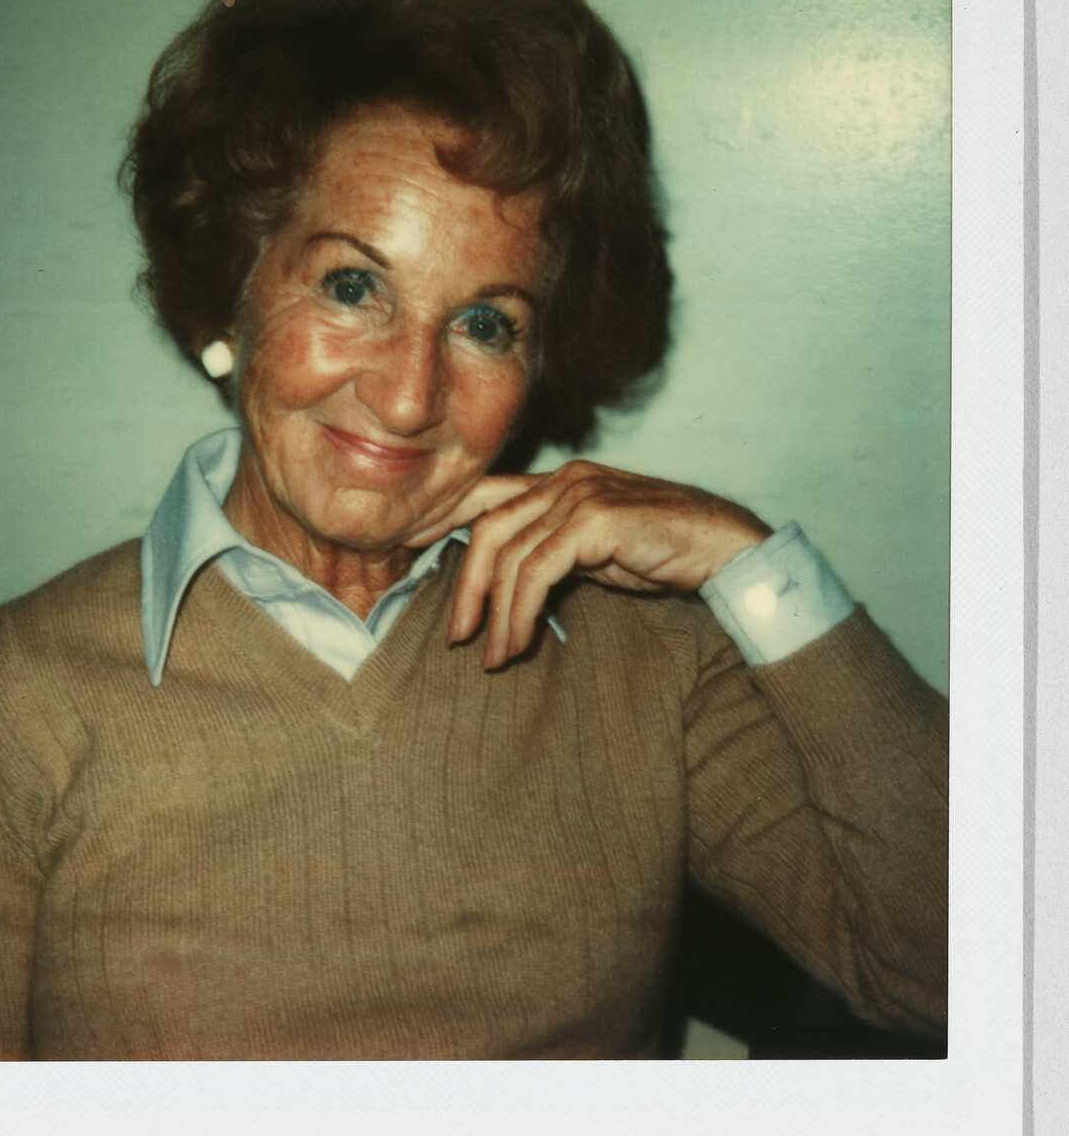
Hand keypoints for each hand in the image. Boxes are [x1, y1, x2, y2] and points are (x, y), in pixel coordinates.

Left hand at [407, 460, 770, 668]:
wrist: (727, 549)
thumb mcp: (596, 553)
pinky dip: (520, 611)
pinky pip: (537, 569)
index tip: (408, 548)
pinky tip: (519, 643)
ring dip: (493, 612)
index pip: (485, 494)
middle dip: (463, 585)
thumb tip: (507, 589)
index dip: (442, 517)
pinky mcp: (596, 518)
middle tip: (456, 636)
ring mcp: (580, 493)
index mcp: (560, 482)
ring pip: (507, 552)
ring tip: (491, 655)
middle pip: (486, 526)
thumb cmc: (664, 554)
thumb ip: (552, 556)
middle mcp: (564, 479)